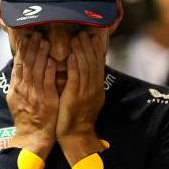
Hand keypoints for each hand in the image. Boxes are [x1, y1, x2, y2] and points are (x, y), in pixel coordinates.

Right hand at [7, 32, 58, 159]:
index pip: (18, 64)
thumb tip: (18, 69)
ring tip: (44, 41)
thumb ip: (18, 83)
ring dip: (41, 54)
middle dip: (32, 47)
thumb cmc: (27, 119)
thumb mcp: (16, 100)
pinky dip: (49, 70)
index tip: (26, 38)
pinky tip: (52, 60)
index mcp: (16, 88)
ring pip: (37, 69)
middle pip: (27, 63)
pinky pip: (48, 81)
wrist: (32, 136)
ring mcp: (35, 94)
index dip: (22, 50)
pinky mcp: (46, 99)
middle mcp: (24, 89)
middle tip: (36, 34)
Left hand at [56, 31, 105, 164]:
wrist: (76, 135)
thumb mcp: (86, 99)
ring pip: (85, 67)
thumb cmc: (77, 118)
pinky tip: (70, 55)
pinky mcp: (75, 96)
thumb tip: (85, 70)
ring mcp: (86, 92)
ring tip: (77, 38)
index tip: (91, 38)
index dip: (95, 50)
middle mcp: (94, 88)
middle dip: (88, 46)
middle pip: (93, 62)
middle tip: (83, 33)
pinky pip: (76, 77)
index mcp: (97, 88)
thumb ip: (87, 84)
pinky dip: (73, 64)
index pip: (98, 64)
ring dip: (81, 51)